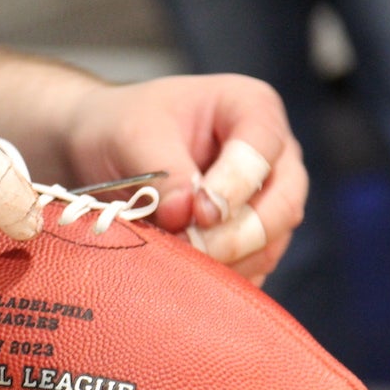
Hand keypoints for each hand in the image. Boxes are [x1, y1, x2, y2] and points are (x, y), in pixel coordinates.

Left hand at [62, 74, 305, 284]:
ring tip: (180, 265)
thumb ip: (164, 172)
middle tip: (190, 249)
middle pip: (283, 204)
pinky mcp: (252, 238)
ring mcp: (267, 199)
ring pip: (272, 243)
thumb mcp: (133, 135)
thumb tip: (186, 216)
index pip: (262, 150)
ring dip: (229, 263)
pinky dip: (224, 281)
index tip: (197, 214)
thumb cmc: (124, 128)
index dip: (234, 187)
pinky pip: (254, 268)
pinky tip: (190, 281)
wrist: (106, 149)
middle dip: (237, 236)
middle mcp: (272, 155)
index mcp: (251, 108)